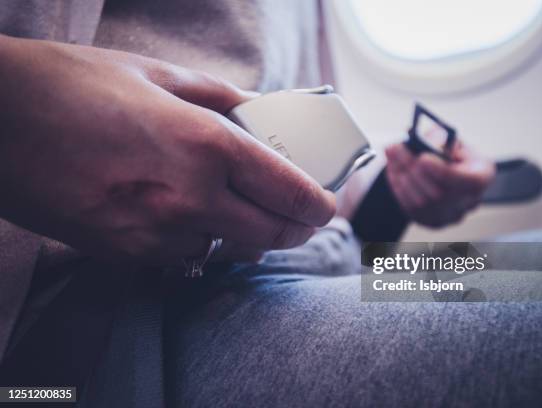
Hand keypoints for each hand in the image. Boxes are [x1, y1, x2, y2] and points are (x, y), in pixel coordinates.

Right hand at [0, 35, 334, 264]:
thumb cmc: (74, 86)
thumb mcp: (159, 75)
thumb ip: (225, 100)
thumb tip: (263, 116)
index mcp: (205, 146)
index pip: (291, 193)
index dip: (321, 203)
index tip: (328, 203)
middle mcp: (187, 200)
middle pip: (273, 235)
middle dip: (296, 227)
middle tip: (298, 212)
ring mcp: (155, 236)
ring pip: (227, 250)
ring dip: (242, 233)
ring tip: (229, 203)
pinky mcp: (125, 256)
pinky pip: (182, 257)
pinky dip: (196, 239)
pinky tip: (177, 210)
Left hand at [385, 142, 494, 227]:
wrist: (448, 172)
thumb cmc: (452, 154)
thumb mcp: (452, 140)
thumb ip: (439, 139)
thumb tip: (419, 139)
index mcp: (482, 177)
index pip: (469, 182)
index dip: (443, 172)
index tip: (422, 158)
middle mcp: (469, 202)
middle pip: (439, 193)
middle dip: (412, 168)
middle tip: (395, 147)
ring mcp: (449, 216)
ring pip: (421, 202)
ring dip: (400, 175)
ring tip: (391, 153)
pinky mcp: (431, 221)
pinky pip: (410, 208)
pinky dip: (397, 186)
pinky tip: (392, 168)